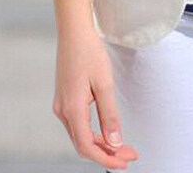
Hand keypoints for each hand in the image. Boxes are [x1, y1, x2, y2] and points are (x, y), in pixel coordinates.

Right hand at [52, 24, 138, 169]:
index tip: (125, 163)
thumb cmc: (89, 52)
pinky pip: (78, 124)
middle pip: (83, 144)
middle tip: (130, 156)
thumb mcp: (104, 83)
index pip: (87, 147)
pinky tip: (107, 132)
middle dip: (107, 153)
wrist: (74, 32)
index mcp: (72, 109)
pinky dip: (93, 133)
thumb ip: (109, 114)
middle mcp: (62, 111)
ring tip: (123, 147)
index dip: (106, 158)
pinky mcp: (64, 99)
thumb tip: (115, 142)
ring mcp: (61, 106)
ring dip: (101, 144)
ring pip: (80, 136)